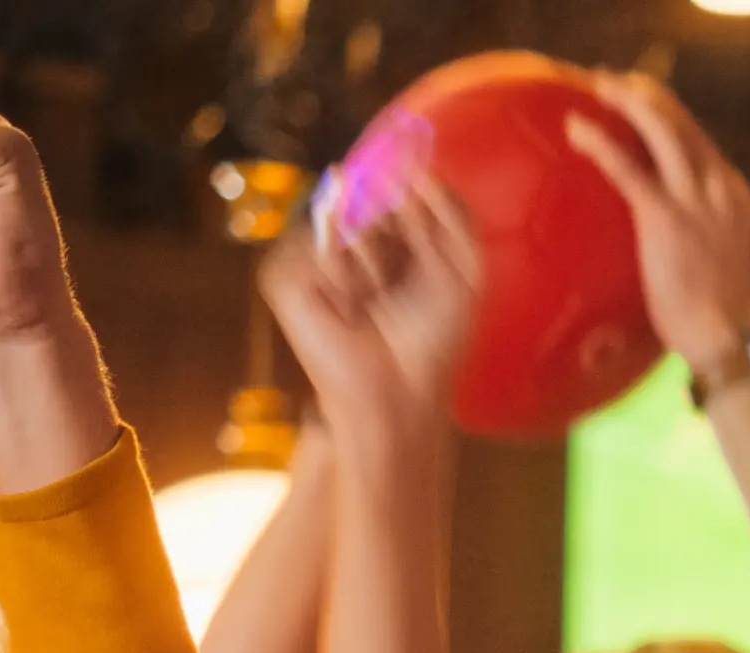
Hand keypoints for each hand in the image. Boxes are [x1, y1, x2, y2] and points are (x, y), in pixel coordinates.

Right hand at [263, 188, 483, 453]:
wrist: (402, 389)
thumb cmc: (435, 337)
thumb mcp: (464, 268)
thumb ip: (449, 212)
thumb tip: (419, 167)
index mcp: (386, 233)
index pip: (393, 182)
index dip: (410, 185)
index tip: (425, 206)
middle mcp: (346, 237)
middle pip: (367, 191)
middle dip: (398, 228)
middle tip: (403, 274)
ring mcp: (312, 256)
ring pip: (344, 220)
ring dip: (375, 260)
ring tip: (377, 299)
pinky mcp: (284, 277)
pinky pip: (317, 247)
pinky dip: (344, 276)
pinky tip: (351, 307)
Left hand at [562, 72, 749, 377]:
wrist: (724, 339)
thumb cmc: (714, 313)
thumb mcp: (716, 256)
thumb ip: (696, 228)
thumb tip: (663, 226)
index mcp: (735, 194)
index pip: (699, 140)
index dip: (668, 114)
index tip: (641, 101)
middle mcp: (720, 186)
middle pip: (682, 122)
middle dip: (646, 94)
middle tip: (612, 82)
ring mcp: (696, 198)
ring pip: (660, 127)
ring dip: (627, 99)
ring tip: (597, 86)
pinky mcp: (666, 215)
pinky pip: (627, 166)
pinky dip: (600, 142)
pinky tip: (576, 129)